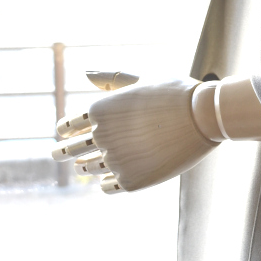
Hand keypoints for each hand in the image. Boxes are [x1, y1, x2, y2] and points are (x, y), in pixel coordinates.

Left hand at [53, 78, 217, 193]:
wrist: (204, 116)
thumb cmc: (175, 93)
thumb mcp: (142, 81)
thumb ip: (113, 80)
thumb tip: (87, 74)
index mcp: (99, 109)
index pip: (67, 125)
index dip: (65, 129)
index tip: (66, 133)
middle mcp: (101, 136)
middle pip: (68, 150)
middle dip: (61, 152)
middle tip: (56, 155)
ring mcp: (115, 160)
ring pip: (89, 168)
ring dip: (85, 167)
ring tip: (83, 167)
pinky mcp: (131, 181)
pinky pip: (108, 186)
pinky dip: (106, 182)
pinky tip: (108, 180)